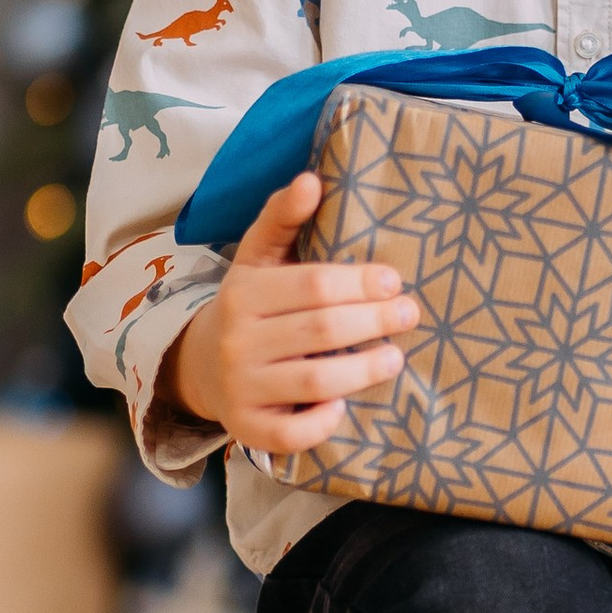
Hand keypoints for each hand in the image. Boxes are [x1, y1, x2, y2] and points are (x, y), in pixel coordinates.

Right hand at [167, 174, 418, 453]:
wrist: (201, 366)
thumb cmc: (249, 307)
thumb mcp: (258, 259)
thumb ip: (283, 218)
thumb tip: (312, 179)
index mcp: (243, 294)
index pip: (313, 285)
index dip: (360, 283)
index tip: (394, 281)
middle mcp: (237, 341)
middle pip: (320, 330)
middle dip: (373, 321)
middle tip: (410, 314)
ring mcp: (241, 388)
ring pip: (312, 382)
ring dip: (362, 370)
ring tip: (395, 358)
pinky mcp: (248, 429)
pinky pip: (290, 434)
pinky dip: (322, 423)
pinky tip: (345, 407)